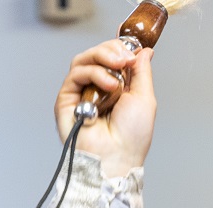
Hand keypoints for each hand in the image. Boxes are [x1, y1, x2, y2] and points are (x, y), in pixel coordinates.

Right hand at [55, 41, 155, 178]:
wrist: (117, 157)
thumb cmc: (132, 137)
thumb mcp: (145, 98)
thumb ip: (142, 72)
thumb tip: (143, 51)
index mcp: (116, 88)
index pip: (112, 57)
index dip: (119, 47)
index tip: (131, 46)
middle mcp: (97, 88)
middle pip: (97, 54)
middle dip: (112, 50)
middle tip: (124, 58)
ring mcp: (81, 93)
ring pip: (84, 60)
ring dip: (103, 59)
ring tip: (118, 71)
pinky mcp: (67, 99)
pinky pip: (76, 74)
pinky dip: (94, 74)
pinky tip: (109, 85)